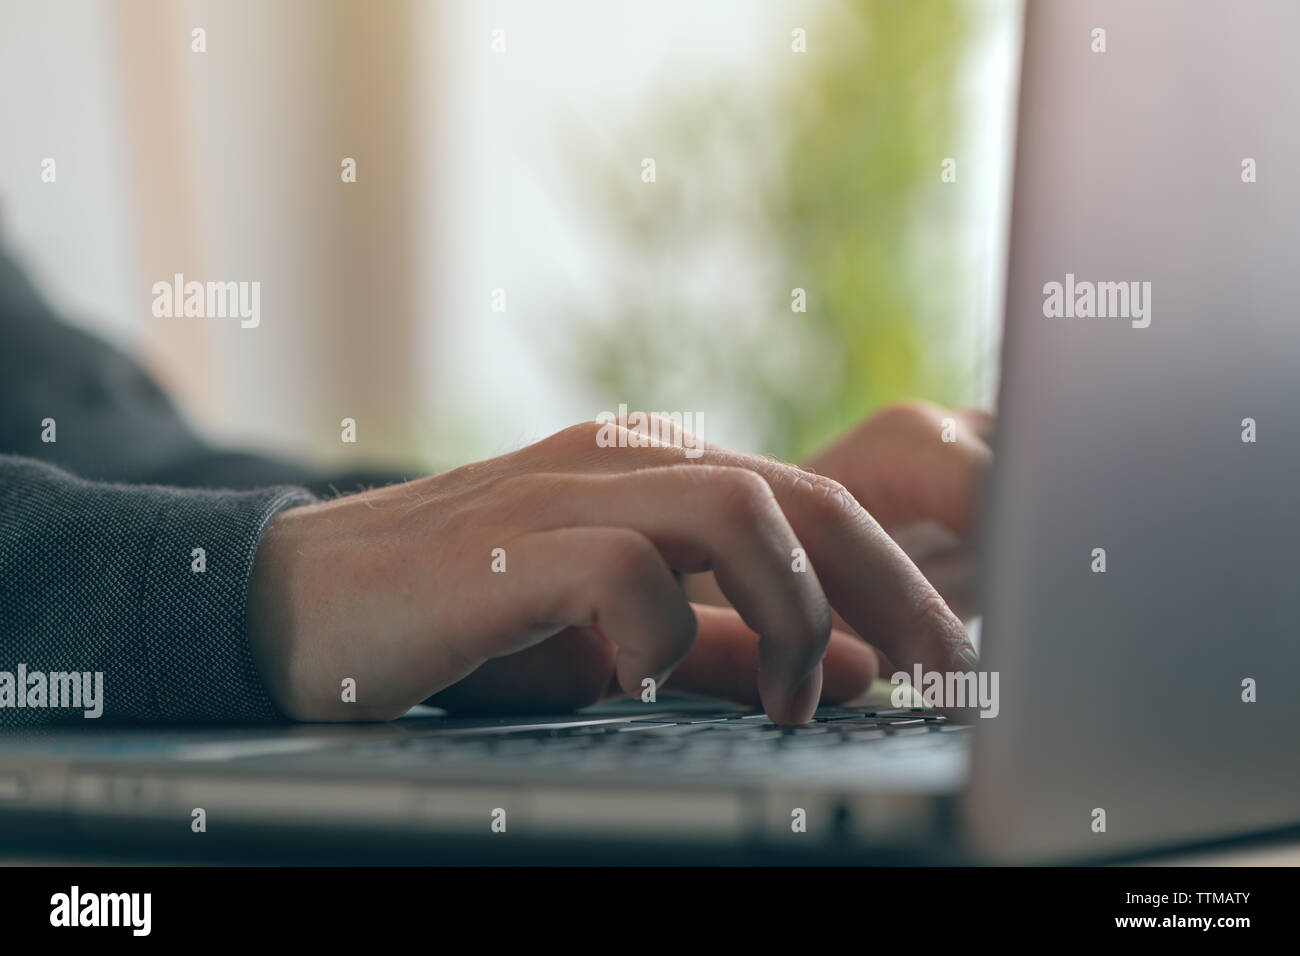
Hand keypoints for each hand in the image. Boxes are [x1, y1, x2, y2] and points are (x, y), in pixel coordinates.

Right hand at [246, 419, 975, 724]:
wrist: (304, 606)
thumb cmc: (468, 621)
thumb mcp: (617, 638)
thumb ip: (725, 645)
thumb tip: (846, 667)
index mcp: (657, 471)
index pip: (813, 500)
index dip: (898, 573)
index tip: (948, 652)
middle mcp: (626, 461)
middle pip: (801, 494)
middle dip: (890, 585)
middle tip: (937, 671)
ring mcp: (567, 490)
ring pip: (738, 510)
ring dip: (789, 611)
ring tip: (789, 698)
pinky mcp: (509, 542)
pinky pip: (628, 571)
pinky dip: (660, 635)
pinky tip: (637, 680)